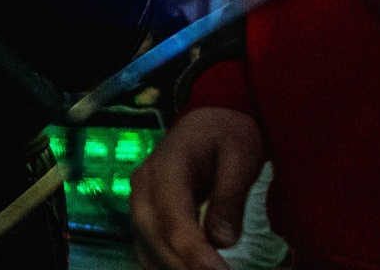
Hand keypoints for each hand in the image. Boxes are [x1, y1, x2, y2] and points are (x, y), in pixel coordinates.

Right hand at [129, 107, 265, 269]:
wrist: (207, 124)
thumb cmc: (226, 135)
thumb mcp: (240, 155)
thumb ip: (230, 197)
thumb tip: (222, 241)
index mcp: (166, 165)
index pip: (174, 218)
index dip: (194, 252)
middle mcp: (143, 186)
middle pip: (156, 237)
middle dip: (186, 265)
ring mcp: (139, 202)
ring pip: (149, 248)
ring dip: (176, 267)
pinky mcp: (145, 216)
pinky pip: (149, 250)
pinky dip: (167, 265)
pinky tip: (191, 268)